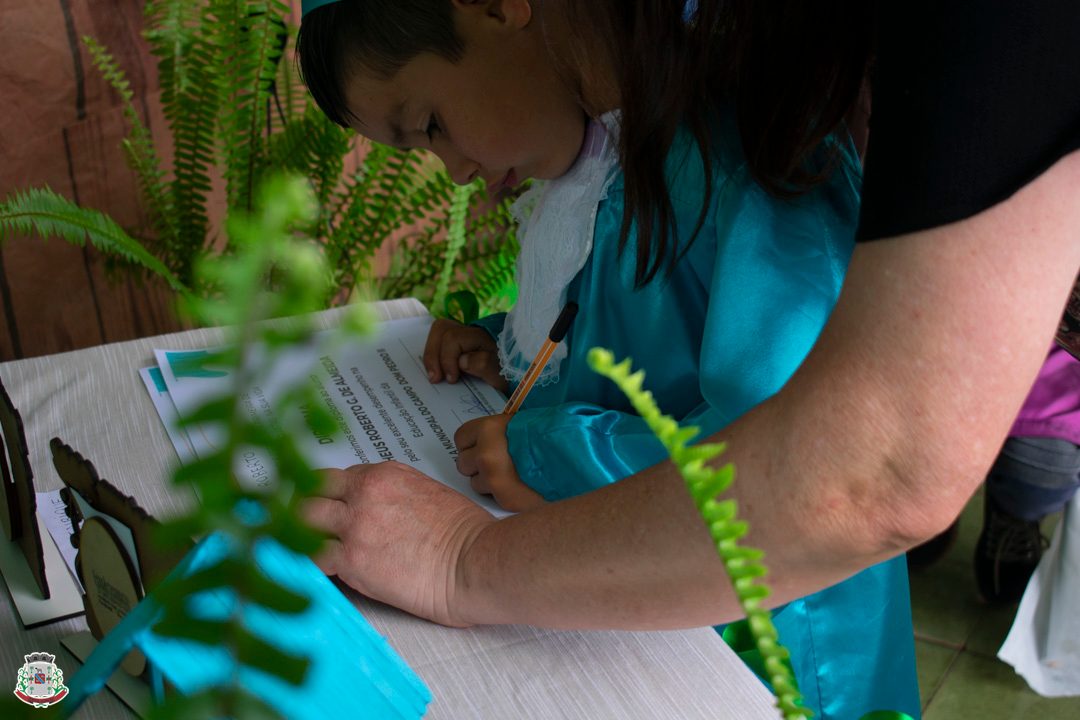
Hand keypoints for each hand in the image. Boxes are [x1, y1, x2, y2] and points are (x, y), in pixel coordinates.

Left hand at [302, 461, 496, 626]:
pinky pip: (310, 557)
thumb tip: (381, 514)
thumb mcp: (427, 494)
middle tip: (300, 530)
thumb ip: (394, 497)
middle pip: (309, 493)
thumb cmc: (465, 534)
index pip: (335, 479)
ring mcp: (354, 525)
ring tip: (298, 550)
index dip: (326, 498)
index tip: (322, 513)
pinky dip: (306, 563)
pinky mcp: (351, 559)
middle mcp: (364, 493)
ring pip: (301, 520)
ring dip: (298, 535)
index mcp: (384, 475)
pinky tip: (309, 571)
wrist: (475, 561)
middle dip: (303, 510)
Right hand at [423, 318, 507, 392]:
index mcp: (480, 336)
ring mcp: (462, 334)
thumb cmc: (505, 375)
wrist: (512, 375)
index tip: (452, 379)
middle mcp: (469, 330)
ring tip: (433, 375)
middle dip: (433, 354)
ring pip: (437, 332)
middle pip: (441, 329)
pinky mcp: (456, 343)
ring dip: (431, 354)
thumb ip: (483, 364)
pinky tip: (435, 371)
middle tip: (435, 378)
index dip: (447, 359)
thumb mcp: (499, 374)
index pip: (453, 338)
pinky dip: (433, 355)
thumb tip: (461, 361)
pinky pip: (438, 341)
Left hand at [455, 415, 546, 511]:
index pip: (461, 438)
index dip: (472, 442)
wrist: (578, 458)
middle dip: (477, 464)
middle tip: (498, 463)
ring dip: (488, 482)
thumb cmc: (554, 435)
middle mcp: (486, 454)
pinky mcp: (504, 499)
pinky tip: (520, 487)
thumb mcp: (524, 422)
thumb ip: (502, 430)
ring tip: (511, 477)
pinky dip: (502, 495)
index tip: (482, 445)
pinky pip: (492, 498)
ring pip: (475, 484)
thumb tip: (494, 436)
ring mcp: (494, 480)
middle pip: (464, 463)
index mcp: (489, 429)